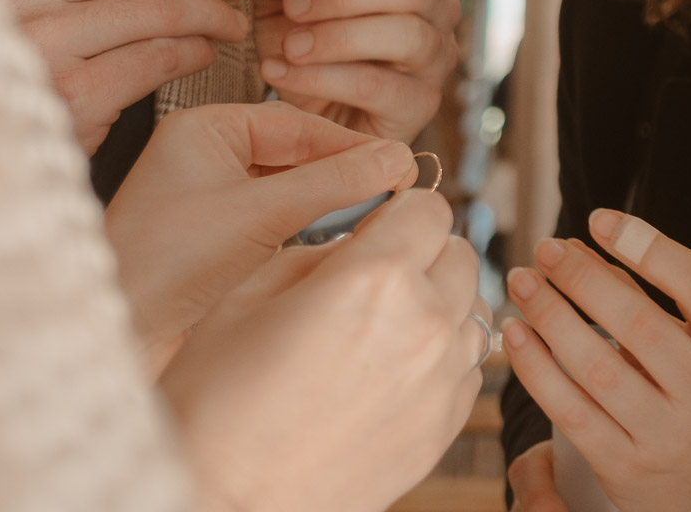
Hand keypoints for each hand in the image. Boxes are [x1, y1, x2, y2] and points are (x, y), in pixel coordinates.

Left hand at [104, 101, 420, 374]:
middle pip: (295, 151)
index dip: (351, 144)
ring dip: (326, 197)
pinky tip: (333, 235)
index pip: (297, 123)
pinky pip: (275, 214)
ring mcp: (209, 194)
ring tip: (375, 210)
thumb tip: (396, 158)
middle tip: (397, 186)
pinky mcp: (215, 234)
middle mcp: (204, 154)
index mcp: (203, 128)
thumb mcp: (260, 214)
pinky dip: (305, 221)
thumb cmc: (165, 263)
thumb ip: (333, 183)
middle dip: (342, 170)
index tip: (400, 162)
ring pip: (288, 184)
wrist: (116, 330)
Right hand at [159, 189, 486, 511]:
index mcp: (376, 276)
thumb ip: (320, 253)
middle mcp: (425, 322)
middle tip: (376, 279)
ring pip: (471, 311)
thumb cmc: (219, 403)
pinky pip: (466, 367)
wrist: (224, 503)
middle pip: (461, 254)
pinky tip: (388, 376)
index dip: (401, 212)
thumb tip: (357, 243)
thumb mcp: (250, 295)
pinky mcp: (445, 426)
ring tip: (381, 332)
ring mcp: (443, 378)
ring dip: (439, 307)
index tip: (380, 228)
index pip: (431, 208)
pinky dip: (440, 359)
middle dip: (424, 254)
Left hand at [246, 0, 460, 142]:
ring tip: (290, 47)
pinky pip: (378, 85)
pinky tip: (282, 75)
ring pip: (405, 33)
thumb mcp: (282, 10)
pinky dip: (324, 78)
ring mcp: (436, 56)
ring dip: (338, 37)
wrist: (320, 122)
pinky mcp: (422, 103)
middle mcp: (435, 7)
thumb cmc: (310, 52)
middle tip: (292, 7)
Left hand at [502, 210, 690, 511]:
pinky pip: (570, 409)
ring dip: (551, 315)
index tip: (599, 219)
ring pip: (598, 367)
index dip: (648, 246)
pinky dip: (536, 367)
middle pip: (639, 323)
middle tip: (545, 248)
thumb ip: (647, 299)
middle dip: (583, 278)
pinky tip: (515, 333)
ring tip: (522, 281)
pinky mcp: (625, 466)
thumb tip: (578, 248)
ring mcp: (668, 434)